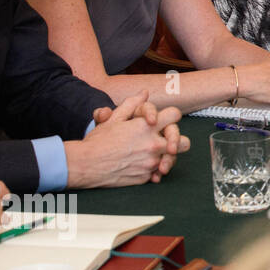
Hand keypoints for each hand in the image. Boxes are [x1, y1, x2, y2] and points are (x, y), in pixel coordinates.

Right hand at [69, 92, 187, 188]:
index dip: (170, 116)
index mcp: (147, 127)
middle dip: (177, 141)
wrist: (85, 165)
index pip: (175, 115)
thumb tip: (145, 93)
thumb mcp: (114, 119)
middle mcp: (153, 144)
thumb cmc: (98, 141)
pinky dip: (152, 170)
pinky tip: (141, 167)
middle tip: (168, 143)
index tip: (163, 121)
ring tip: (152, 156)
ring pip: (173, 160)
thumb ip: (132, 104)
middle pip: (184, 142)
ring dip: (165, 157)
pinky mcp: (146, 177)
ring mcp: (151, 163)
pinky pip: (157, 173)